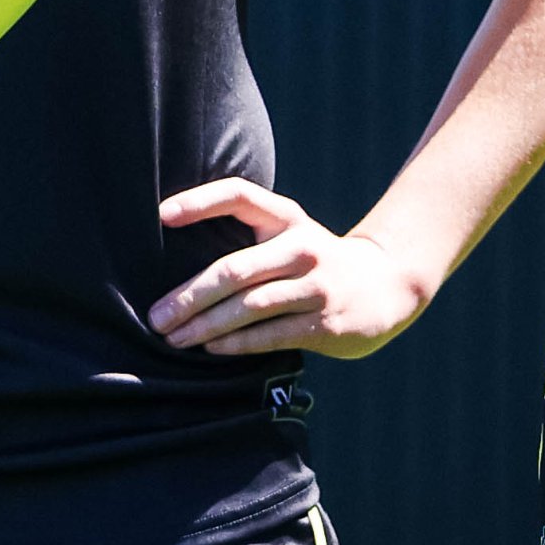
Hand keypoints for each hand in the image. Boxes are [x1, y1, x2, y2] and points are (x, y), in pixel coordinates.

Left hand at [150, 178, 435, 358]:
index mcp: (288, 217)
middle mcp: (302, 246)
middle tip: (157, 316)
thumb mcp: (291, 237)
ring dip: (206, 325)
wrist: (387, 285)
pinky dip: (236, 343)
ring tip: (174, 338)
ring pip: (250, 307)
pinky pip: (270, 335)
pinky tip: (211, 348)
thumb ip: (249, 243)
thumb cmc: (316, 263)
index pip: (240, 196)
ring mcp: (316, 285)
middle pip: (236, 268)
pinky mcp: (324, 322)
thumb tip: (177, 268)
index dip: (201, 202)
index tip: (162, 215)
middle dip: (190, 295)